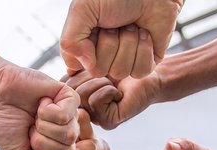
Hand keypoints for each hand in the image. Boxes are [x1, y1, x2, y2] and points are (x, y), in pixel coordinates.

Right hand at [0, 65, 80, 149]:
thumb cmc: (5, 125)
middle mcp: (68, 135)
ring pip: (69, 135)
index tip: (28, 146)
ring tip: (35, 117)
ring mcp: (72, 116)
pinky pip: (65, 116)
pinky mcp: (71, 98)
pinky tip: (41, 103)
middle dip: (41, 143)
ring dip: (43, 127)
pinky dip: (46, 112)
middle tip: (30, 129)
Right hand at [61, 0, 182, 79]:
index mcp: (83, 44)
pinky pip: (140, 72)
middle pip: (98, 71)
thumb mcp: (82, 10)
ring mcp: (124, 61)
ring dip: (127, 44)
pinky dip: (143, 50)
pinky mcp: (146, 63)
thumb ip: (71, 40)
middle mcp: (102, 56)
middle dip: (109, 43)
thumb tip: (87, 66)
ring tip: (130, 26)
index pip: (76, 66)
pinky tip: (144, 34)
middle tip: (115, 24)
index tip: (94, 29)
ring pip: (120, 72)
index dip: (85, 49)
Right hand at [65, 71, 161, 129]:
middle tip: (107, 76)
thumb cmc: (122, 64)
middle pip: (69, 91)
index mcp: (75, 97)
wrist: (149, 74)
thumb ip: (73, 69)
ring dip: (101, 81)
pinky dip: (109, 90)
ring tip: (113, 84)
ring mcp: (95, 119)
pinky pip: (95, 101)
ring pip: (81, 96)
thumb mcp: (91, 62)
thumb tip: (65, 72)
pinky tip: (119, 93)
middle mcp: (82, 111)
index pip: (61, 85)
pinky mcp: (108, 122)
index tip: (94, 69)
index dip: (77, 71)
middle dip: (89, 75)